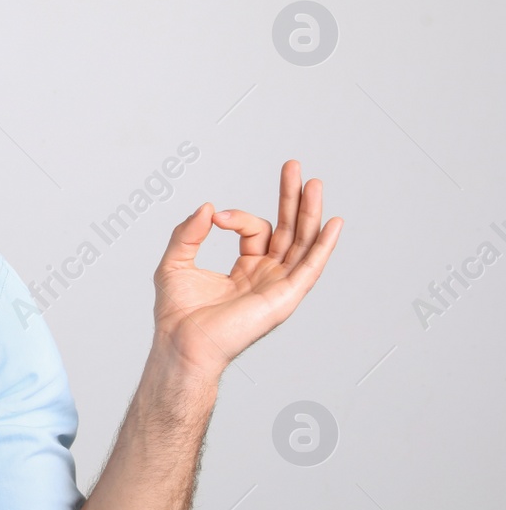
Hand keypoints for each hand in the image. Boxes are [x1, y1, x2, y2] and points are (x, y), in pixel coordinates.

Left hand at [151, 159, 342, 379]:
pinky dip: (323, 246)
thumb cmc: (177, 313)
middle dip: (291, 198)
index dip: (237, 217)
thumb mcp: (175, 262)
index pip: (255, 230)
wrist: (181, 343)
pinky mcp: (283, 298)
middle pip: (288, 231)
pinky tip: (333, 224)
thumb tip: (207, 207)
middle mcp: (266, 276)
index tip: (215, 218)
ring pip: (301, 243)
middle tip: (294, 166)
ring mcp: (277, 287)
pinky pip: (309, 269)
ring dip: (309, 212)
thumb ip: (189, 233)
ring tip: (314, 183)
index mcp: (246, 269)